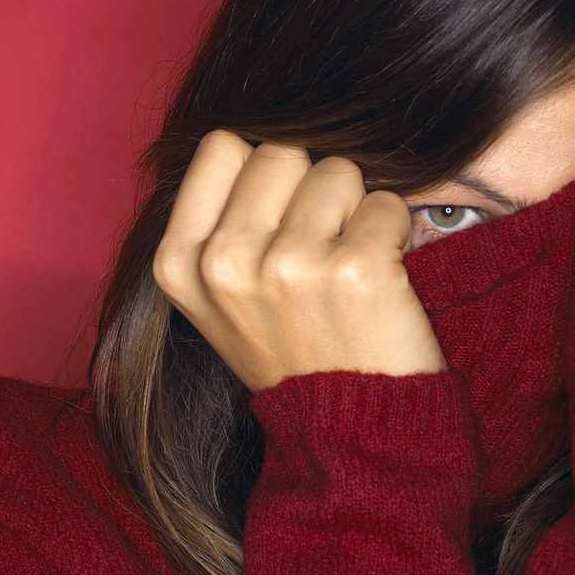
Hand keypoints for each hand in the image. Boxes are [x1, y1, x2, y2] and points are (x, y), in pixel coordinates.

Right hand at [152, 130, 446, 393]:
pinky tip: (379, 279)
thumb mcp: (218, 298)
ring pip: (337, 170)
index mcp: (180, 263)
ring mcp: (290, 267)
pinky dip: (394, 232)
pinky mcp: (355, 272)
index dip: (262, 172)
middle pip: (281, 150)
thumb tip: (252, 137)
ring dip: (354, 209)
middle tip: (318, 247)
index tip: (276, 216)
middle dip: (310, 186)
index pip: (223, 146)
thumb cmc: (289, 351)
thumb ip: (219, 221)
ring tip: (346, 267)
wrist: (345, 436)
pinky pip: (386, 203)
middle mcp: (227, 263)